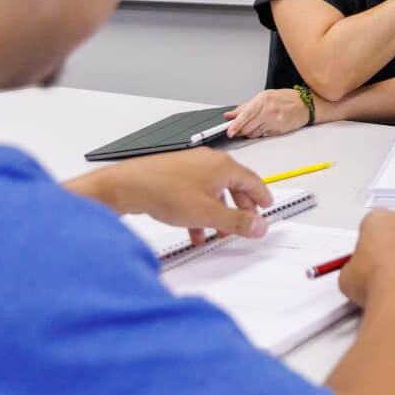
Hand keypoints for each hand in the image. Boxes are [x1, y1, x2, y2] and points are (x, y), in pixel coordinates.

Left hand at [67, 148, 272, 243]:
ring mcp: (191, 167)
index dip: (262, 197)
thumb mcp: (209, 214)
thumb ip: (237, 222)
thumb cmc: (164, 190)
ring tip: (216, 233)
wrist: (128, 186)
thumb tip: (259, 225)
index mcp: (224, 166)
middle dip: (239, 209)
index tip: (266, 206)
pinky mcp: (175, 174)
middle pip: (234, 185)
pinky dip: (200, 210)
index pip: (253, 181)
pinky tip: (194, 230)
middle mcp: (209, 162)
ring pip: (213, 191)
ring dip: (218, 213)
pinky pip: (196, 193)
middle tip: (244, 223)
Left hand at [225, 88, 310, 138]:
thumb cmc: (286, 99)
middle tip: (238, 128)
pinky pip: (263, 136)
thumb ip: (245, 107)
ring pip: (253, 134)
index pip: (245, 115)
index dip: (235, 125)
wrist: (306, 105)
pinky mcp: (278, 131)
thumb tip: (230, 115)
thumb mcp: (265, 96)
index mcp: (263, 100)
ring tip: (256, 124)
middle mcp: (268, 111)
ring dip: (250, 132)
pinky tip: (266, 125)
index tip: (229, 131)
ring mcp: (274, 122)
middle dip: (240, 130)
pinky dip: (260, 133)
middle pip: (247, 127)